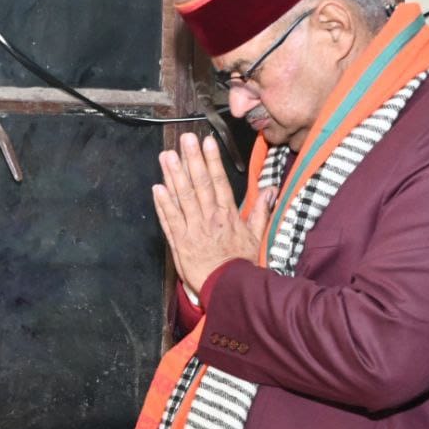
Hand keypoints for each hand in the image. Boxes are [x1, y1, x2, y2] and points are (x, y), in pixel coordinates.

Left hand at [151, 132, 275, 295]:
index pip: (219, 181)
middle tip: (185, 139)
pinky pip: (170, 220)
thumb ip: (261, 211)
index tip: (207, 142)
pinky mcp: (180, 242)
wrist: (230, 288)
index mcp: (228, 215)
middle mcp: (210, 218)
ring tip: (167, 156)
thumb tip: (271, 190)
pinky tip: (157, 188)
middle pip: (199, 184)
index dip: (212, 160)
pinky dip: (163, 204)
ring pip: (182, 198)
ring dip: (174, 176)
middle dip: (191, 160)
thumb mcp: (256, 236)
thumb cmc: (241, 263)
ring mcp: (193, 229)